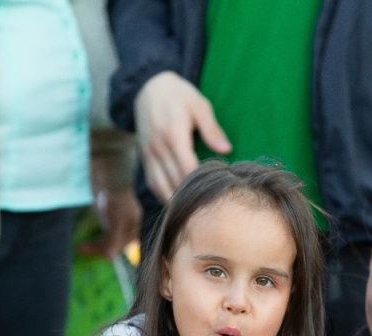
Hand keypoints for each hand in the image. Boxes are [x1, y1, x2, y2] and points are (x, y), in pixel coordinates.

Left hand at [81, 186, 142, 259]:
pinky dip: (94, 241)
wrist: (109, 175)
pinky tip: (84, 243)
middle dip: (98, 249)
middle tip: (81, 248)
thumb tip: (110, 257)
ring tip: (81, 247)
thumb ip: (114, 238)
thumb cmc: (115, 195)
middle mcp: (126, 229)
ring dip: (94, 246)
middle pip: (113, 246)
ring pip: (106, 243)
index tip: (88, 249)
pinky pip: (102, 238)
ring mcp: (117, 225)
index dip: (105, 250)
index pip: (120, 246)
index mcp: (132, 228)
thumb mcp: (116, 218)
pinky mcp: (108, 222)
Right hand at [134, 71, 230, 201]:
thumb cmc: (180, 97)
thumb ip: (211, 129)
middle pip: (175, 182)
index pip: (188, 168)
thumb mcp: (199, 105)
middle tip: (214, 204)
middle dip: (194, 195)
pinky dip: (166, 196)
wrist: (148, 90)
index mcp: (173, 134)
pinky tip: (181, 201)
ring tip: (198, 208)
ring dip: (178, 200)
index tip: (220, 190)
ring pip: (162, 188)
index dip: (202, 183)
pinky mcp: (145, 161)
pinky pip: (154, 186)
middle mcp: (158, 148)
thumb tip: (226, 150)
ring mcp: (149, 156)